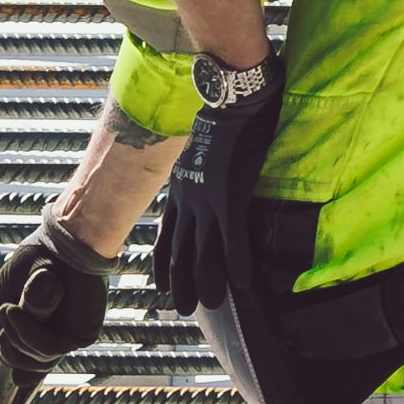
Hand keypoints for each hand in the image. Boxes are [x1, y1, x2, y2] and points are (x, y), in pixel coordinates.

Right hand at [0, 217, 110, 403]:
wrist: (66, 240)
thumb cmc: (39, 257)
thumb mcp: (9, 285)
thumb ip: (0, 311)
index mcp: (38, 327)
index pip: (24, 362)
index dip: (12, 369)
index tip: (4, 379)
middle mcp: (56, 336)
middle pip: (26, 368)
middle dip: (9, 351)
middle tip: (4, 320)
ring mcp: (70, 337)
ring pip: (35, 360)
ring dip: (17, 338)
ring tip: (10, 309)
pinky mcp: (84, 335)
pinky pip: (48, 348)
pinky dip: (28, 332)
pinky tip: (16, 311)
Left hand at [150, 82, 273, 321]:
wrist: (230, 95)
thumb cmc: (221, 112)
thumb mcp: (200, 145)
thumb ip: (199, 164)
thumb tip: (205, 173)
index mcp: (181, 186)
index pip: (168, 233)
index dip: (165, 261)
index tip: (161, 284)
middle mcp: (189, 198)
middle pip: (182, 250)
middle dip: (180, 281)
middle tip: (182, 308)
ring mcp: (209, 199)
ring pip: (203, 252)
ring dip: (205, 281)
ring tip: (207, 305)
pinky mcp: (231, 196)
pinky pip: (233, 239)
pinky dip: (235, 263)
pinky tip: (241, 284)